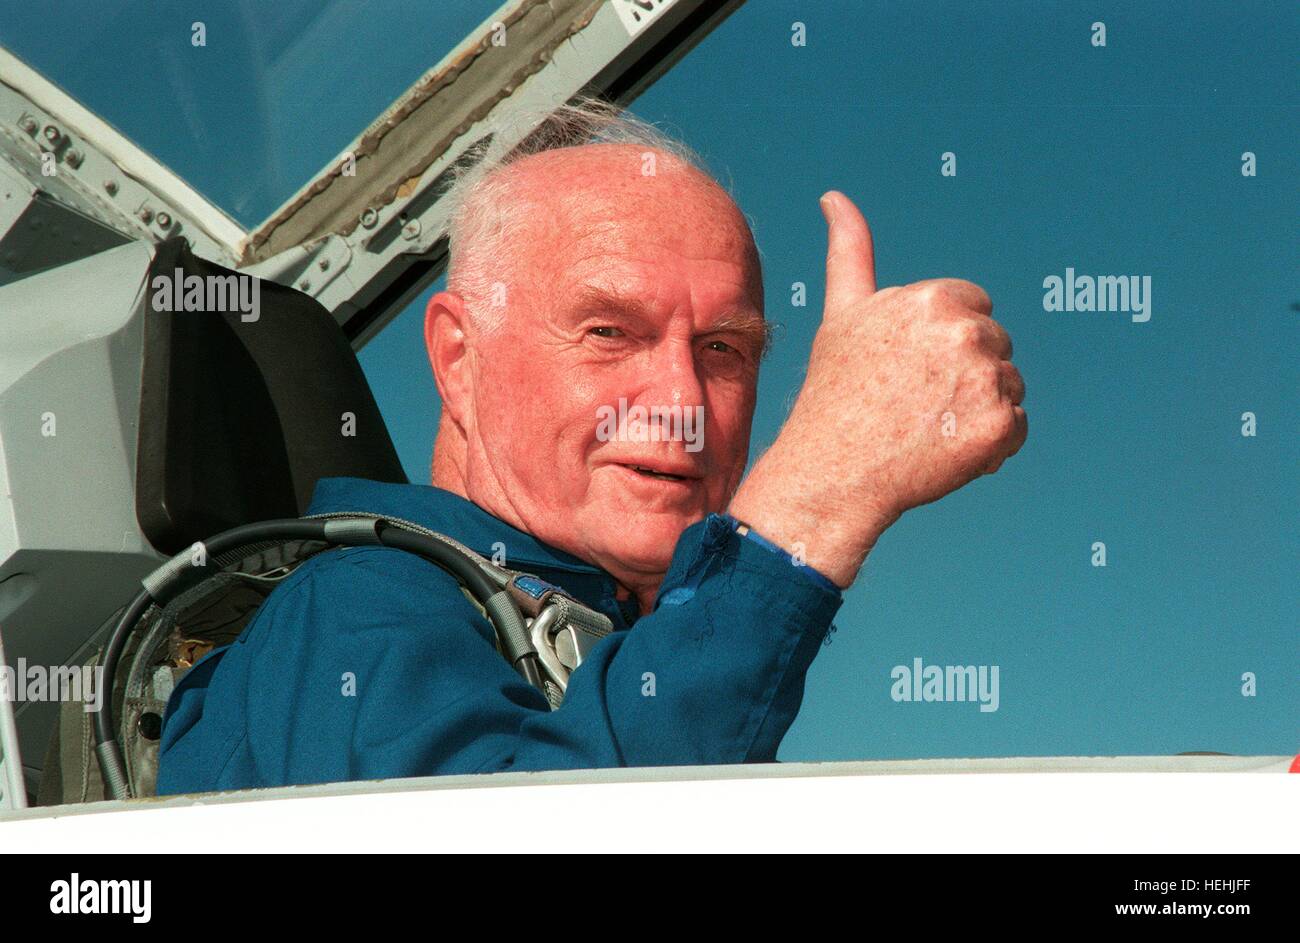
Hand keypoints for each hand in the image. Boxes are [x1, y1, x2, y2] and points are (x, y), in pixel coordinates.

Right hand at [728, 191, 1026, 586]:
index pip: (975, 307)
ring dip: (979, 409)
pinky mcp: (1000, 427)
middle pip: (995, 345)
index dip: (941, 342)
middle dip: (964, 373)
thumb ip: (851, 250)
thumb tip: (834, 196)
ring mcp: (986, 380)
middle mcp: (965, 332)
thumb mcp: (843, 314)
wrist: (832, 473)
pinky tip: (946, 452)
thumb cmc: (834, 393)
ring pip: (1009, 386)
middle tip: (913, 403)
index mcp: (934, 298)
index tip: (907, 369)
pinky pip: (1017, 429)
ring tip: (928, 429)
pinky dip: (991, 446)